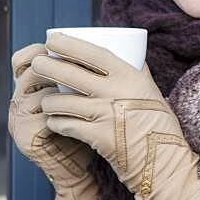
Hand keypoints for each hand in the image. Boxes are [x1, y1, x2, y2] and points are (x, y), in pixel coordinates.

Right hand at [8, 42, 99, 199]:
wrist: (79, 170)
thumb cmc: (85, 129)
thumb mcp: (80, 98)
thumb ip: (83, 77)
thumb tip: (120, 44)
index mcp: (27, 88)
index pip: (22, 59)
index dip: (41, 49)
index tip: (66, 46)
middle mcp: (17, 102)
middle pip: (30, 71)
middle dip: (57, 64)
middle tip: (84, 65)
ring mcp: (19, 121)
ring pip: (40, 93)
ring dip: (65, 87)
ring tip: (90, 87)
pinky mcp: (26, 139)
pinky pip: (45, 118)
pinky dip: (66, 112)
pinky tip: (85, 111)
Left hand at [31, 33, 199, 199]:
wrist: (162, 160)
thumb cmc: (158, 124)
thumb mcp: (151, 91)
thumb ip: (136, 72)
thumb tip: (128, 51)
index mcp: (130, 76)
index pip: (93, 54)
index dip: (69, 44)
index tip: (53, 39)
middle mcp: (115, 92)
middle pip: (70, 74)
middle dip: (48, 66)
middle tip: (37, 63)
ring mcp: (105, 115)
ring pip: (62, 102)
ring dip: (48, 100)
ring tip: (46, 100)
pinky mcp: (97, 137)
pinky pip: (65, 125)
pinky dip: (56, 123)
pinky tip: (54, 122)